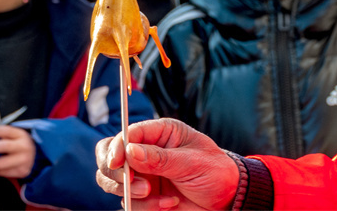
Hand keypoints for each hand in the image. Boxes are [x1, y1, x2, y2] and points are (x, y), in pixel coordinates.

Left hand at [0, 125, 35, 179]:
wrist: (32, 157)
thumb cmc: (15, 144)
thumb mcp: (10, 136)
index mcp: (21, 134)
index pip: (4, 131)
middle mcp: (25, 146)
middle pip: (3, 146)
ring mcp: (25, 160)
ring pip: (0, 163)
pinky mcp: (22, 171)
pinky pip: (2, 172)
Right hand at [95, 118, 237, 210]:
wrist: (227, 200)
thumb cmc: (215, 172)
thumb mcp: (192, 162)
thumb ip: (160, 158)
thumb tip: (129, 151)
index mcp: (160, 133)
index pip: (128, 133)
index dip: (117, 146)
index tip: (116, 162)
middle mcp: (146, 151)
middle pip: (109, 155)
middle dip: (115, 171)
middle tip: (131, 183)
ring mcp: (143, 174)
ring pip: (112, 180)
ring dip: (129, 191)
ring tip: (152, 194)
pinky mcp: (143, 196)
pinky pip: (128, 202)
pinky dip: (144, 206)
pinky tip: (169, 204)